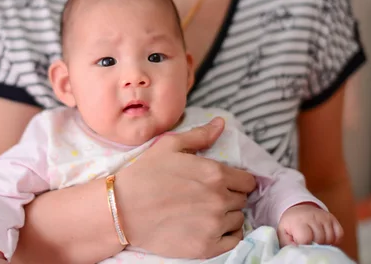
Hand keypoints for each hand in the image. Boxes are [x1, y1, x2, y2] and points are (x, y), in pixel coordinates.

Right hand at [114, 117, 256, 258]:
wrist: (122, 209)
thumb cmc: (144, 174)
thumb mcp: (169, 145)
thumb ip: (200, 135)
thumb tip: (221, 123)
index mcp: (215, 173)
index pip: (247, 181)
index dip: (237, 181)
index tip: (223, 183)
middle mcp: (219, 199)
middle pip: (242, 200)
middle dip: (229, 196)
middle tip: (208, 196)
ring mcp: (214, 225)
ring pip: (238, 220)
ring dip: (227, 215)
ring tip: (205, 212)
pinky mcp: (206, 247)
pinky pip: (233, 241)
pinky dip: (226, 235)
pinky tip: (209, 228)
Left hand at [277, 203, 343, 246]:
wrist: (298, 209)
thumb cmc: (291, 224)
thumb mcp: (283, 232)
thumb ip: (287, 243)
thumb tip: (296, 251)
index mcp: (298, 221)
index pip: (305, 239)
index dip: (304, 245)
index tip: (301, 244)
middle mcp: (312, 217)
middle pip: (319, 239)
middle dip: (315, 245)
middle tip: (309, 242)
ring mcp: (324, 217)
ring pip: (330, 238)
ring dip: (325, 243)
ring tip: (316, 240)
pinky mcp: (332, 218)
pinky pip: (339, 234)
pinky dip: (335, 239)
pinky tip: (325, 238)